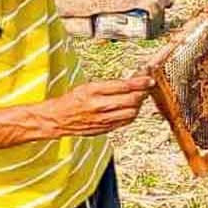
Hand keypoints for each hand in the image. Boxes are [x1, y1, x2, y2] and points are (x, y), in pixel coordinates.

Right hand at [40, 76, 154, 137]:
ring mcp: (103, 119)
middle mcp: (99, 106)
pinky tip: (131, 108)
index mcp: (93, 91)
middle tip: (146, 87)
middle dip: (143, 92)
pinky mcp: (106, 129)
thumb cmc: (71, 101)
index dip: (140, 82)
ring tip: (139, 97)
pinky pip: (126, 122)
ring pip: (132, 112)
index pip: (124, 86)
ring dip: (139, 104)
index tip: (148, 79)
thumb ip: (108, 85)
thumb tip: (130, 82)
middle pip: (132, 100)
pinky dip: (132, 114)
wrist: (58, 119)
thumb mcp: (87, 86)